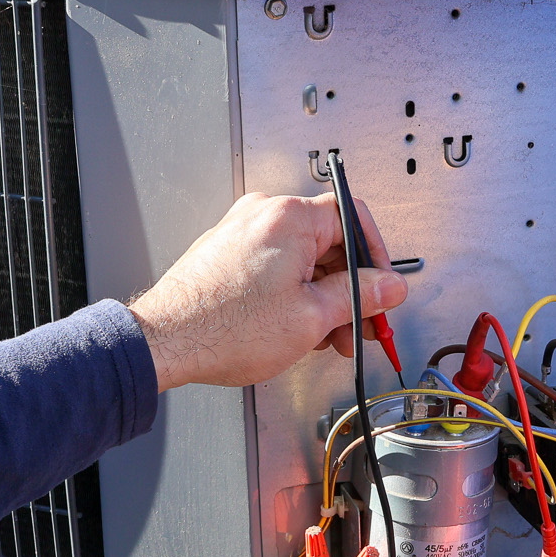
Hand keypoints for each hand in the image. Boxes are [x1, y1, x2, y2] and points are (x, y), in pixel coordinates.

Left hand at [127, 192, 406, 390]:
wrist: (166, 342)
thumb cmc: (224, 328)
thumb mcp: (312, 317)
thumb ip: (359, 296)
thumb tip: (389, 286)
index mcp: (290, 217)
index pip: (354, 219)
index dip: (377, 257)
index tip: (383, 288)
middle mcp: (264, 214)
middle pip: (329, 242)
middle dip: (350, 288)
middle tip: (360, 324)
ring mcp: (243, 231)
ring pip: (304, 258)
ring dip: (322, 296)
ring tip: (325, 336)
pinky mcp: (228, 252)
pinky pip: (277, 266)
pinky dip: (294, 293)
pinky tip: (296, 327)